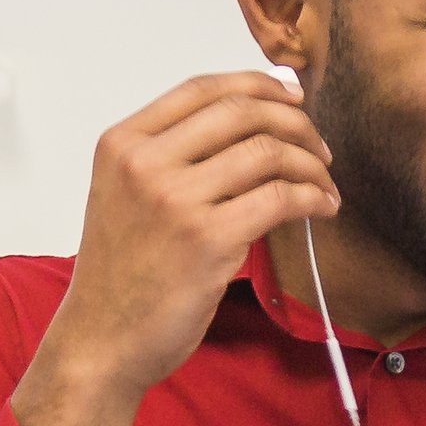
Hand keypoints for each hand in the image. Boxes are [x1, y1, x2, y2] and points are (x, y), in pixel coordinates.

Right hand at [8, 72, 340, 425]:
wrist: (102, 341)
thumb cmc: (120, 274)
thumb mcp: (123, 196)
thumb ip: (169, 158)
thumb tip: (249, 124)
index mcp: (122, 143)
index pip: (203, 89)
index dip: (258, 84)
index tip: (292, 95)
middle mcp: (145, 163)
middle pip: (242, 112)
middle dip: (295, 121)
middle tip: (319, 146)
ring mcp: (176, 199)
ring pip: (267, 151)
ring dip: (310, 163)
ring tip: (324, 183)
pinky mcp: (209, 238)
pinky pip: (279, 198)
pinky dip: (312, 197)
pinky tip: (322, 208)